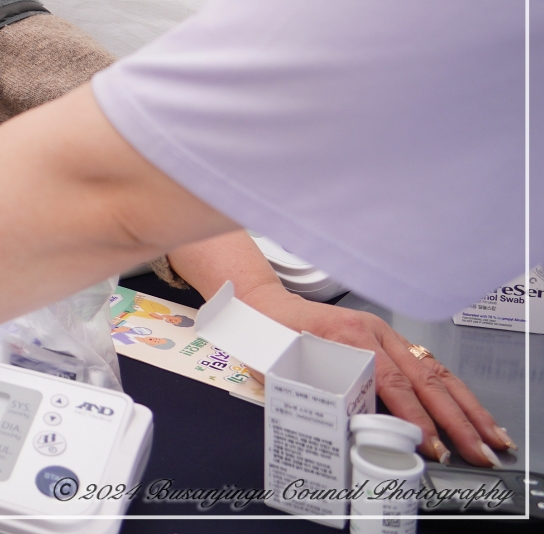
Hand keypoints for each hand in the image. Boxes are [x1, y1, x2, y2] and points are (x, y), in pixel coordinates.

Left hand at [247, 288, 510, 465]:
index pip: (392, 383)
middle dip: (456, 419)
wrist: (263, 303)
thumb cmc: (271, 338)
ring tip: (491, 436)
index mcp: (346, 338)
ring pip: (435, 370)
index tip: (433, 447)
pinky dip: (453, 390)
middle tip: (479, 451)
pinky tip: (471, 411)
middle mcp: (372, 332)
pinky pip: (428, 364)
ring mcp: (384, 333)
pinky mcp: (389, 338)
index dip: (416, 418)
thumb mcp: (287, 370)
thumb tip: (355, 433)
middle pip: (425, 378)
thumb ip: (321, 398)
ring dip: (466, 407)